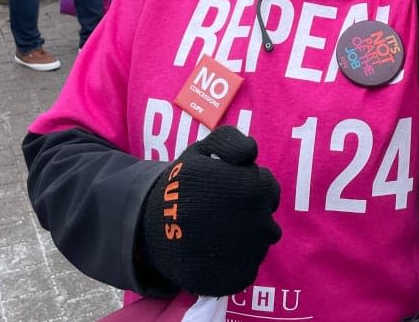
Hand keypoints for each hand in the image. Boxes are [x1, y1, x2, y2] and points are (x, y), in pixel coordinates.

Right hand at [141, 126, 280, 295]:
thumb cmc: (182, 186)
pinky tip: (213, 251)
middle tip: (218, 211)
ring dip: (244, 236)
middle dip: (247, 211)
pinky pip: (249, 266)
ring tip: (214, 231)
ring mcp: (248, 253)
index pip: (268, 186)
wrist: (150, 227)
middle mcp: (255, 221)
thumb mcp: (200, 151)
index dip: (247, 185)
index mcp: (249, 187)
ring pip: (260, 241)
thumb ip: (230, 140)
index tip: (224, 189)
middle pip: (267, 216)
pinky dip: (234, 260)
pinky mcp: (237, 278)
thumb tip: (251, 152)